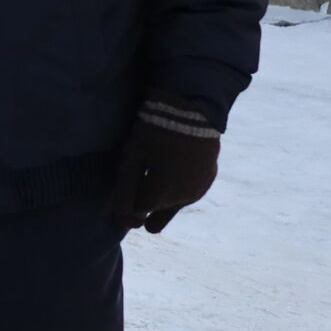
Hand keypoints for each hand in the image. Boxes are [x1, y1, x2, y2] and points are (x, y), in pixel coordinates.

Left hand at [107, 104, 219, 233]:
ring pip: (172, 204)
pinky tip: (171, 168)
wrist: (193, 111)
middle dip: (143, 197)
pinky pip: (188, 193)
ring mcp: (199, 190)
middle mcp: (183, 199)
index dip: (125, 203)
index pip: (136, 213)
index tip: (122, 188)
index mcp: (161, 195)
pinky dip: (177, 186)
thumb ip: (125, 191)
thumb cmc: (154, 133)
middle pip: (154, 208)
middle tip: (140, 170)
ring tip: (156, 166)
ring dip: (161, 194)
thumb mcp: (131, 160)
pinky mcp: (208, 180)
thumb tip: (123, 219)